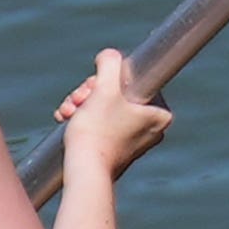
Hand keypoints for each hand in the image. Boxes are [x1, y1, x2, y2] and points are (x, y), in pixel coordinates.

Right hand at [54, 48, 171, 178]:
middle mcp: (152, 127)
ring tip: (70, 112)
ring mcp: (134, 139)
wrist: (84, 171)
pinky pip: (100, 121)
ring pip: (104, 105)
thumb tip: (111, 57)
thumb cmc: (98, 131)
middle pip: (116, 91)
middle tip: (79, 100)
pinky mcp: (116, 147)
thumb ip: (110, 63)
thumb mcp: (104, 86)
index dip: (108, 78)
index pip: (132, 78)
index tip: (96, 88)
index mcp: (160, 114)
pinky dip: (83, 117)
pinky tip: (68, 118)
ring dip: (82, 103)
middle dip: (90, 92)